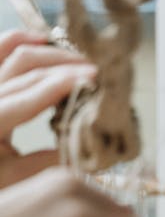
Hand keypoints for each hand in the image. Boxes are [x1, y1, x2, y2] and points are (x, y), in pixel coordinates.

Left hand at [0, 30, 95, 185]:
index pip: (33, 94)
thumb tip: (83, 143)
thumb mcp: (16, 178)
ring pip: (16, 53)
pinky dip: (19, 39)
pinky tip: (41, 38)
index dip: (65, 82)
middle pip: (29, 68)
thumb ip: (46, 162)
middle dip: (65, 66)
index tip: (95, 77)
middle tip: (96, 70)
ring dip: (49, 52)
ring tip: (78, 58)